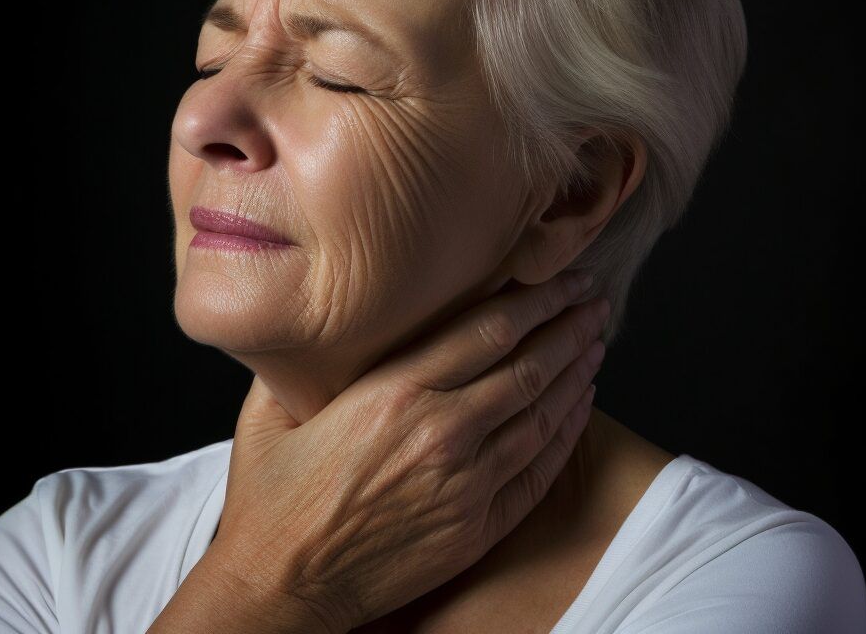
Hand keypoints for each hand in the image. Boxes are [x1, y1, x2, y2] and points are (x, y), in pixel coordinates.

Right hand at [208, 270, 609, 633]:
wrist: (282, 585)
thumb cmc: (270, 500)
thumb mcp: (270, 410)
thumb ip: (306, 359)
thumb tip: (323, 318)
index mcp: (392, 392)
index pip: (486, 329)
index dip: (534, 299)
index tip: (560, 278)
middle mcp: (439, 432)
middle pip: (527, 365)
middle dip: (567, 326)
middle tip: (592, 300)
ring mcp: (465, 484)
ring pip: (541, 414)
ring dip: (576, 372)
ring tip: (595, 342)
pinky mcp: (476, 528)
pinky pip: (538, 471)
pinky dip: (567, 432)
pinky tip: (581, 405)